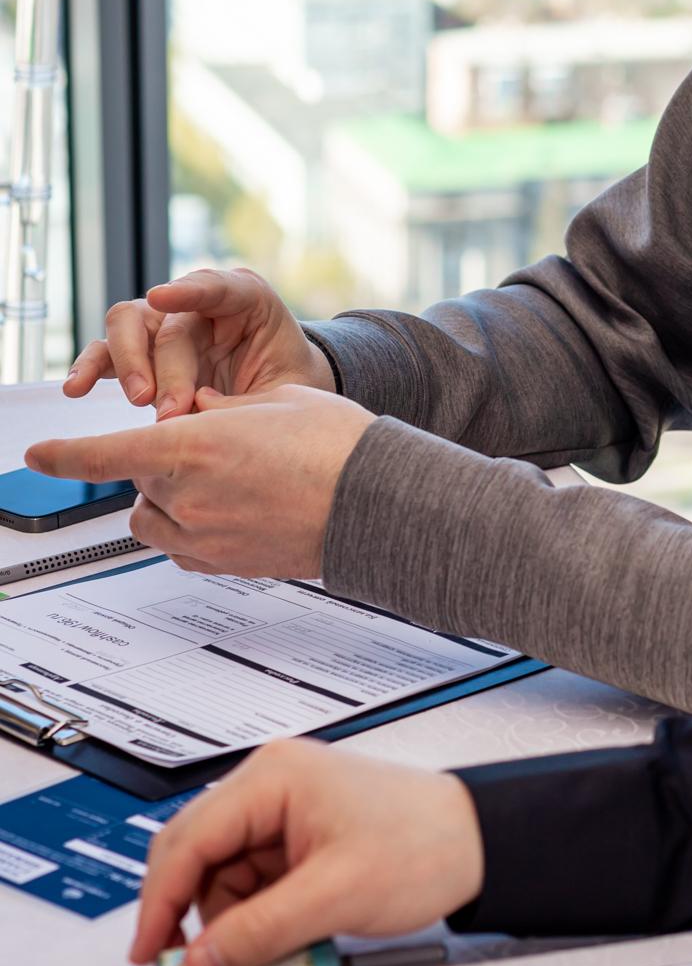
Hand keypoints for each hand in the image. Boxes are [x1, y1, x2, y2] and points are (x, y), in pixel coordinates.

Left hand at [26, 383, 373, 578]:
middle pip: (136, 478)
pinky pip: (179, 548)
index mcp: (194, 446)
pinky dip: (186, 528)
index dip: (63, 456)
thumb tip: (193, 412)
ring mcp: (206, 536)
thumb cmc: (337, 446)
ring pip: (150, 518)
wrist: (377, 500)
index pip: (104, 454)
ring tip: (208, 481)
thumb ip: (218, 409)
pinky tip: (222, 512)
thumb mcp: (272, 402)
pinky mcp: (224, 563)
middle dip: (156, 459)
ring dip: (162, 498)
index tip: (38, 455)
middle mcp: (190, 496)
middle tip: (205, 444)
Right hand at [63, 267, 335, 419]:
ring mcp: (165, 325)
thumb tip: (201, 413)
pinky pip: (106, 352)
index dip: (190, 290)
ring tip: (138, 399)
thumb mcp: (287, 388)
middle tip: (170, 408)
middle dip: (167, 367)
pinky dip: (89, 368)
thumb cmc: (285, 382)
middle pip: (168, 322)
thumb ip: (251, 396)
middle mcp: (200, 305)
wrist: (277, 390)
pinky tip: (77, 388)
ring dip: (128, 363)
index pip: (219, 286)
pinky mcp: (140, 352)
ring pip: (128, 324)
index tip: (162, 298)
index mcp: (248, 300)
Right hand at [132, 739, 483, 965]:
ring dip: (238, 924)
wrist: (482, 843)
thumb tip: (199, 963)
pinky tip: (291, 939)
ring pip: (226, 880)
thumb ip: (259, 933)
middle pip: (199, 858)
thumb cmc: (426, 844)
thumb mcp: (335, 897)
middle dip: (198, 917)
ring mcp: (285, 813)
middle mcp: (272, 787)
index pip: (188, 841)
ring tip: (278, 953)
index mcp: (273, 778)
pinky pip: (256, 886)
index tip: (149, 951)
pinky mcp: (301, 840)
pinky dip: (262, 919)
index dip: (160, 902)